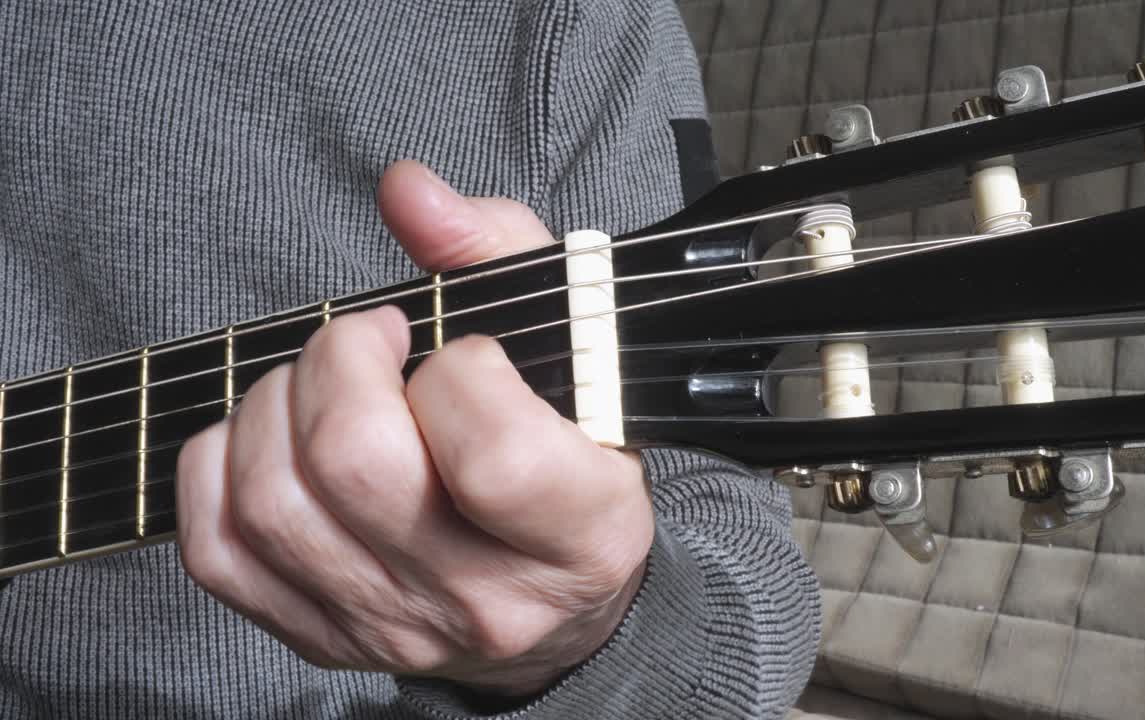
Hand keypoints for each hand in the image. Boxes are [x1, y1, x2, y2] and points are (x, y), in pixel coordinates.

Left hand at [176, 160, 653, 695]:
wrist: (550, 599)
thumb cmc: (564, 451)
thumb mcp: (569, 343)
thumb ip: (496, 250)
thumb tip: (406, 192)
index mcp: (582, 533)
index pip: (492, 455)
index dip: (459, 369)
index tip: (465, 352)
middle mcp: (487, 600)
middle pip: (357, 467)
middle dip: (343, 361)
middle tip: (372, 341)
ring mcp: (394, 627)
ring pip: (274, 501)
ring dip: (277, 403)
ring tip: (325, 384)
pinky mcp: (319, 635)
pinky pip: (217, 548)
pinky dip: (221, 465)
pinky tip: (273, 436)